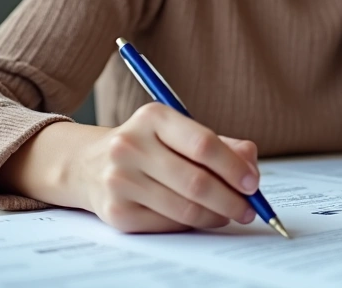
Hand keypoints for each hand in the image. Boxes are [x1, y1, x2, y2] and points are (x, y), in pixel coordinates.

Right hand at [73, 102, 260, 232]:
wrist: (88, 164)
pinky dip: (192, 224)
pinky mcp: (116, 212)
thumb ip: (219, 144)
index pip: (203, 144)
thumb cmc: (147, 147)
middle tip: (249, 209)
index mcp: (153, 117)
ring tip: (229, 214)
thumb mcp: (178, 132)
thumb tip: (250, 162)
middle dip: (231, 199)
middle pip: (196, 182)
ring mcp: (120, 180)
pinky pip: (168, 224)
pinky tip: (200, 217)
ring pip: (184, 208)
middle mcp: (131, 146)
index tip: (253, 183)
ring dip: (216, 215)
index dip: (233, 167)